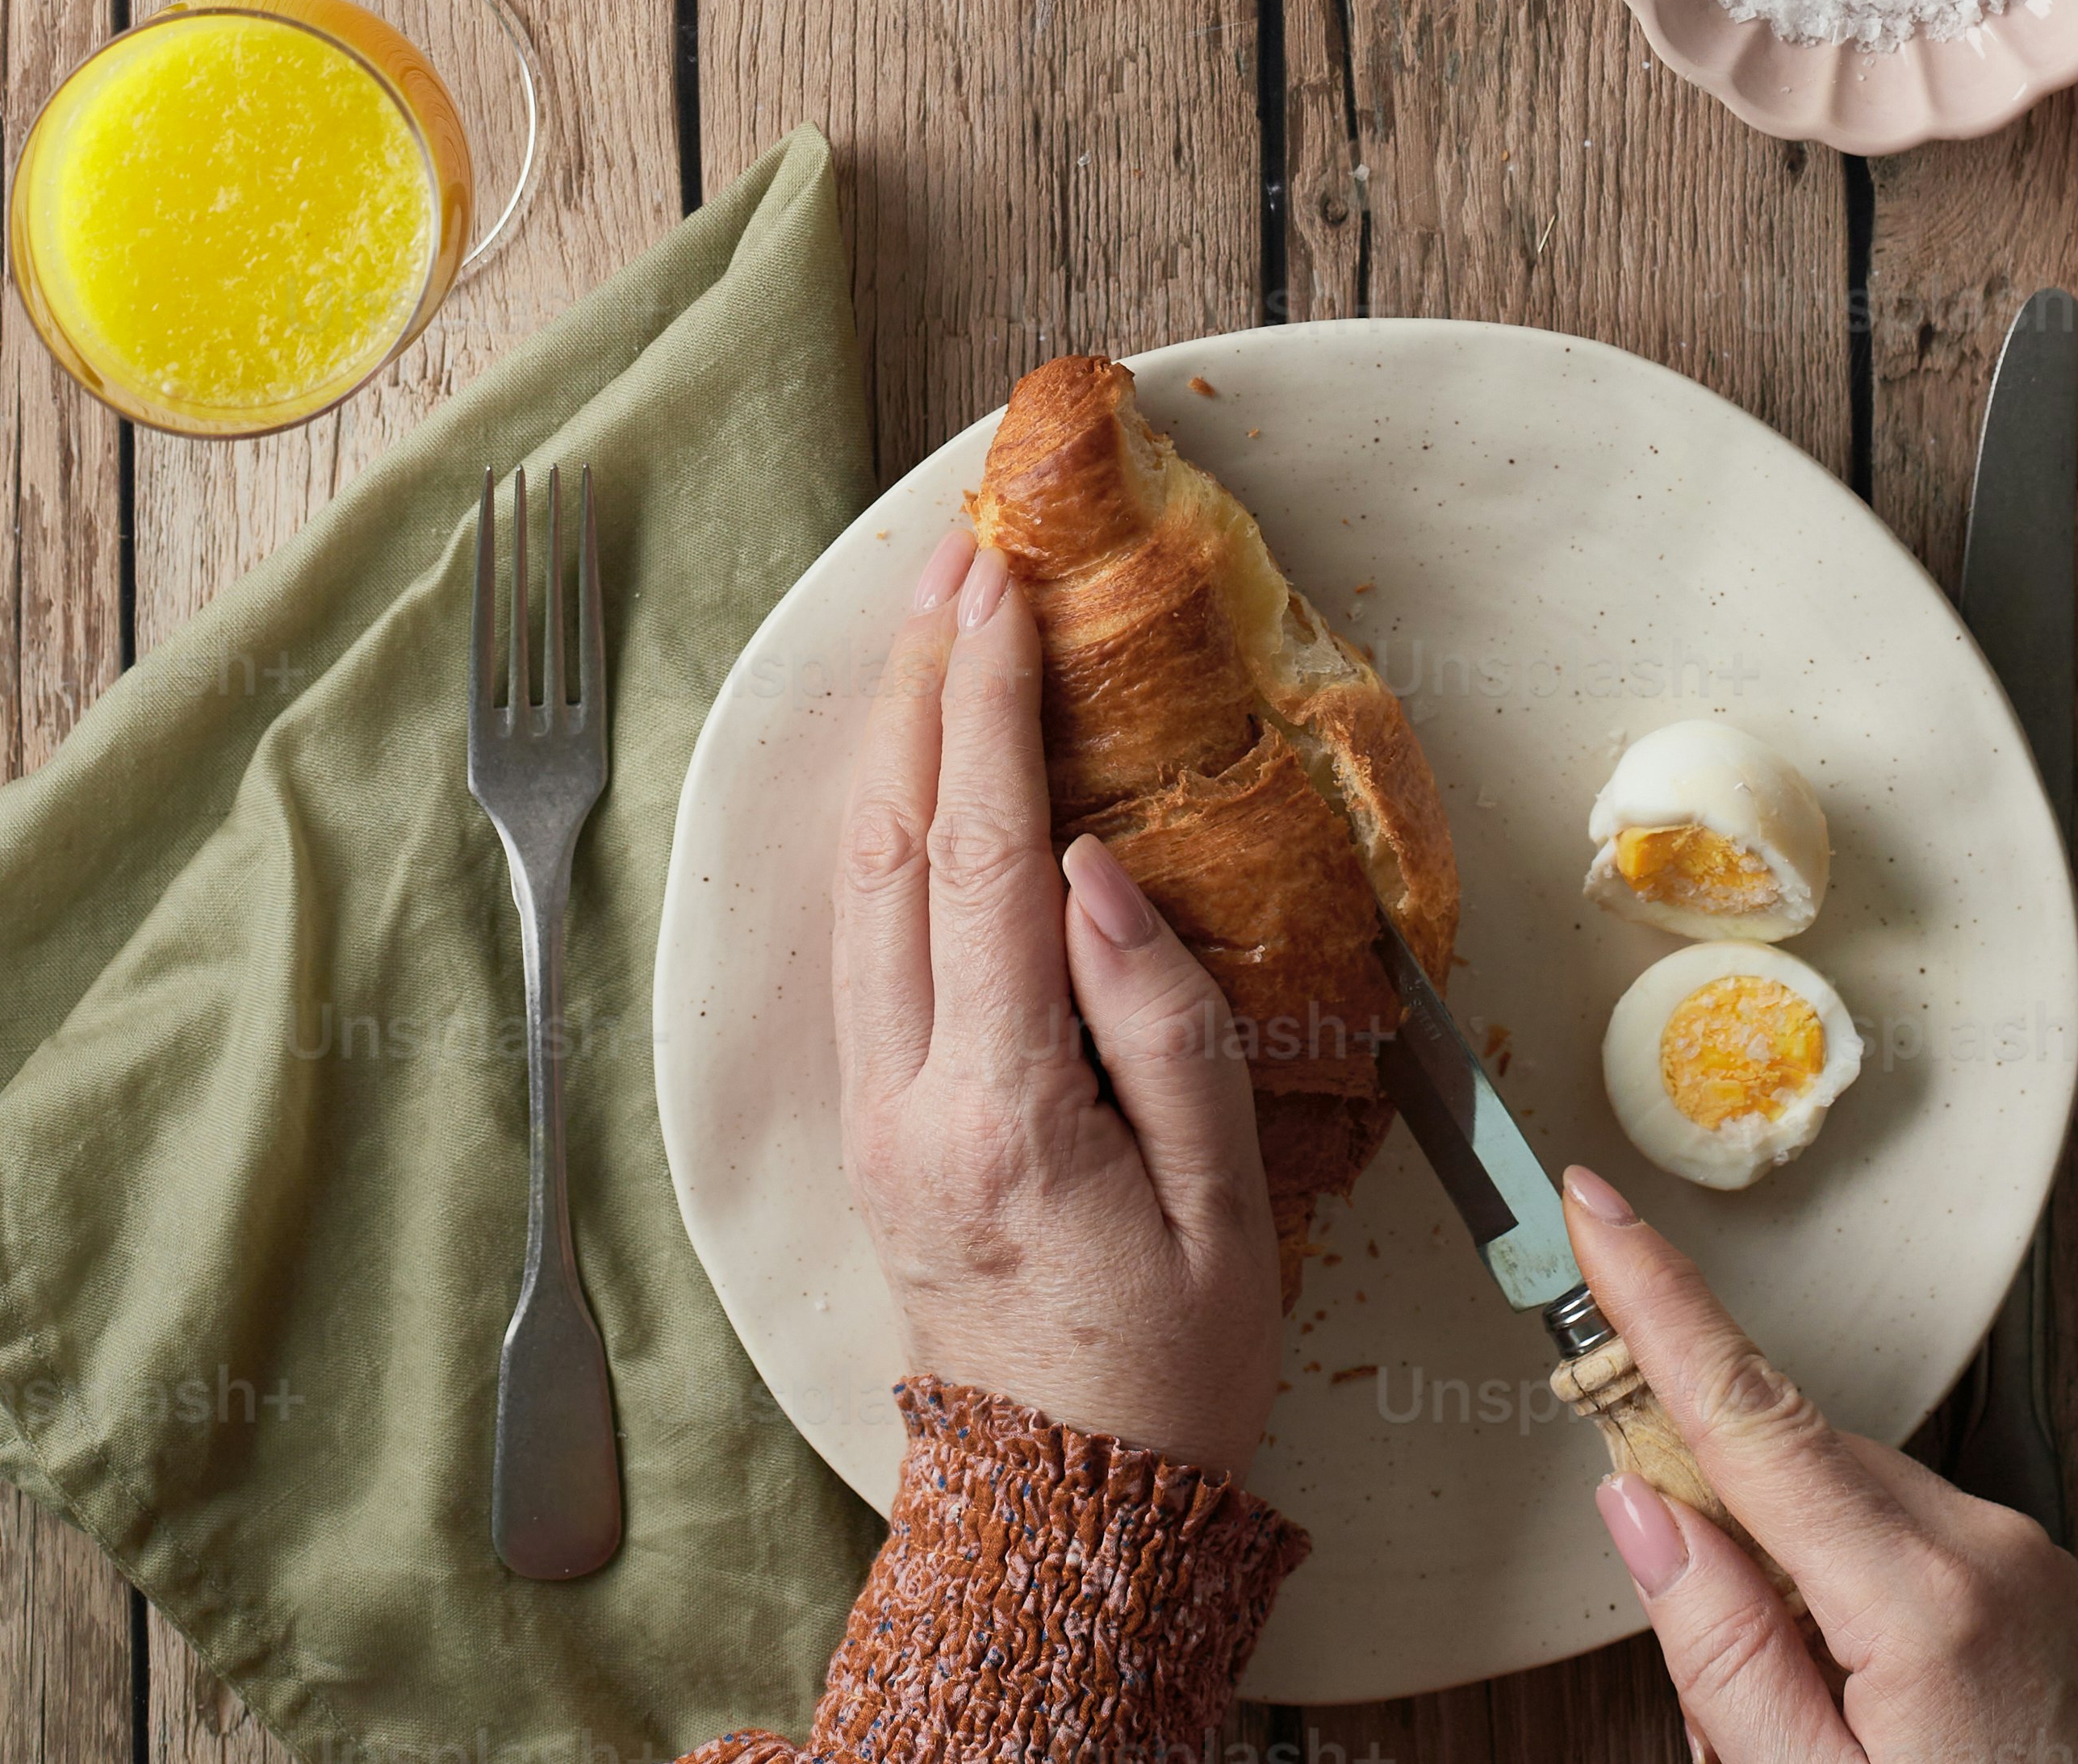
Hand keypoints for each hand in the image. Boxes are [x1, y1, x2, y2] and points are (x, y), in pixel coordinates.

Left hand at [832, 526, 1283, 1482]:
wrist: (1067, 1517)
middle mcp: (906, 1107)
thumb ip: (1166, 1031)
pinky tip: (918, 760)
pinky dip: (887, 823)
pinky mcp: (873, 1123)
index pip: (985, 868)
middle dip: (921, 688)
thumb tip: (1092, 870)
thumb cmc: (1174, 1370)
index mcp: (1002, 1120)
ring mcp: (872, 1116)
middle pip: (891, 852)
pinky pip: (864, 939)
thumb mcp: (1221, 1210)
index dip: (990, 715)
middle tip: (958, 559)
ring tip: (934, 623)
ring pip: (856, 888)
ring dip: (893, 743)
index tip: (1003, 594)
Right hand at [1561, 1173, 2077, 1763]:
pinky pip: (1906, 1547)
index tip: (1599, 1216)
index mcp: (1924, 1601)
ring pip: (1841, 1513)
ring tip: (1816, 1747)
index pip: (1750, 1413)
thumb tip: (1644, 1510)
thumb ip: (1724, 1658)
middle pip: (1787, 1472)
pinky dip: (1853, 1605)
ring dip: (1788, 1596)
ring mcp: (2025, 1560)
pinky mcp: (2043, 1584)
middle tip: (1721, 1711)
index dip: (1657, 1304)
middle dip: (1716, 1546)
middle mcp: (1984, 1549)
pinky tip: (1867, 1722)